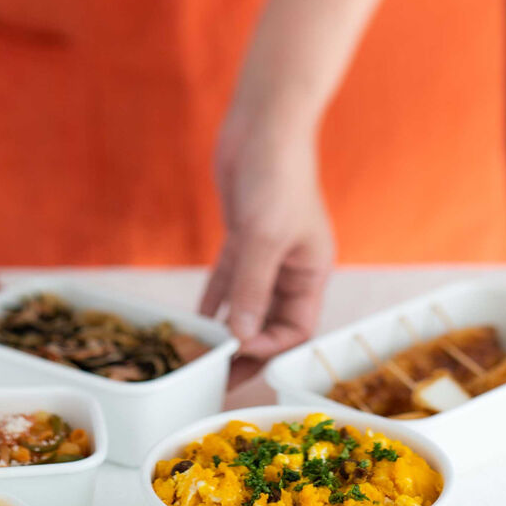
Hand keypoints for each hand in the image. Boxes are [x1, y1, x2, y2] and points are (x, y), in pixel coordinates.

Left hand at [201, 109, 333, 384]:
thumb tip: (242, 336)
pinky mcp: (241, 238)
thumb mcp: (264, 235)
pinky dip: (213, 302)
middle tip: (216, 381)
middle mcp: (291, 268)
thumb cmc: (277, 175)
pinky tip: (195, 323)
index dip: (270, 346)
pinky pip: (227, 281)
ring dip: (226, 331)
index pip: (296, 327)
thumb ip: (252, 286)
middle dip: (245, 352)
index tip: (240, 354)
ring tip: (202, 361)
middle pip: (269, 324)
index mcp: (311, 271)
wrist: (263, 124)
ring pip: (245, 305)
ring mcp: (265, 254)